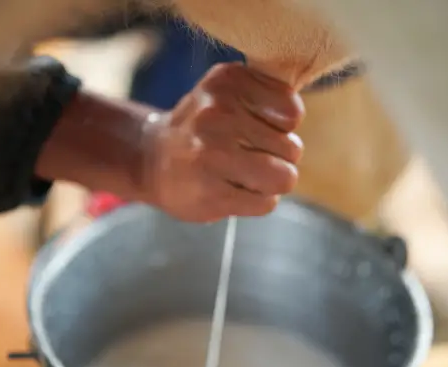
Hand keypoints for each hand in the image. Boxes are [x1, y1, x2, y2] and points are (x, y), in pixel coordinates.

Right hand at [143, 62, 304, 221]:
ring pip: (283, 178)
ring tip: (243, 175)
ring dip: (270, 183)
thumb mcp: (228, 93)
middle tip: (246, 156)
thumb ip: (267, 95)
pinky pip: (266, 203)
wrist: (151, 159)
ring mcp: (212, 154)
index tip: (256, 128)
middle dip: (278, 159)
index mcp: (227, 81)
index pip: (292, 113)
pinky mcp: (211, 192)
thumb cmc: (203, 129)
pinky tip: (232, 191)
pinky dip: (256, 202)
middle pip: (292, 149)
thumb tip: (296, 116)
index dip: (281, 127)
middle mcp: (217, 113)